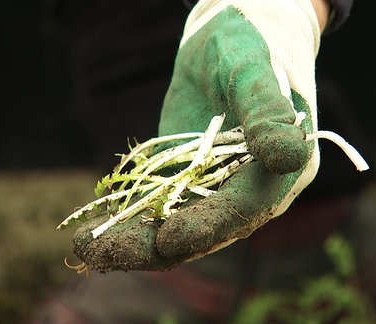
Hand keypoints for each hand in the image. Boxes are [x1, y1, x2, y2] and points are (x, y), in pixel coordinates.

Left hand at [73, 0, 324, 270]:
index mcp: (282, 169)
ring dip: (136, 239)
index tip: (167, 239)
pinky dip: (131, 220)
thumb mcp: (254, 66)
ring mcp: (221, 186)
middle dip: (157, 245)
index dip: (209, 225)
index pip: (247, 206)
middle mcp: (254, 188)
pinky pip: (162, 205)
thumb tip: (289, 156)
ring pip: (181, 223)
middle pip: (208, 228)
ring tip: (86, 248)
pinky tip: (94, 230)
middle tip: (103, 254)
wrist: (233, 33)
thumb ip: (267, 109)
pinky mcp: (191, 177)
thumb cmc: (249, 40)